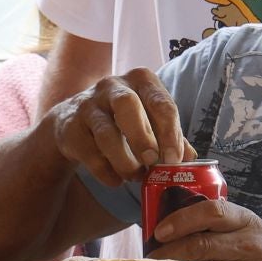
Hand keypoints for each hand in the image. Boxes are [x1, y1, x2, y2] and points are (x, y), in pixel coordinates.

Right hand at [47, 68, 193, 186]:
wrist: (73, 122)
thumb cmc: (122, 119)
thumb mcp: (149, 119)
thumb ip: (171, 137)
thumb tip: (190, 159)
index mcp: (140, 80)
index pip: (160, 102)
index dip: (170, 133)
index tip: (175, 160)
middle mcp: (113, 86)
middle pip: (127, 106)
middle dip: (142, 137)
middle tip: (153, 162)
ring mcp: (88, 105)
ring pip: (106, 133)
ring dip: (124, 161)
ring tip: (135, 176)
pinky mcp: (70, 127)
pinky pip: (90, 153)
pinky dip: (106, 171)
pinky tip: (116, 180)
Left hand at [147, 200, 261, 260]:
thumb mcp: (249, 228)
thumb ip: (220, 226)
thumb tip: (172, 226)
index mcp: (246, 220)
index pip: (212, 212)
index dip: (182, 220)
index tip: (160, 231)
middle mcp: (249, 242)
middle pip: (203, 244)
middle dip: (171, 252)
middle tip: (151, 260)